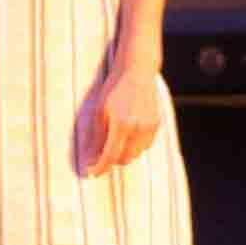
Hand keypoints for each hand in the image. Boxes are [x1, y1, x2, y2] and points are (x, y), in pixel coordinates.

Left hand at [72, 62, 167, 178]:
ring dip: (125, 154)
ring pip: (136, 153)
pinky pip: (145, 145)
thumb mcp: (99, 111)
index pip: (110, 155)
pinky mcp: (156, 124)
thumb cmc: (114, 89)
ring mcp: (149, 127)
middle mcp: (138, 128)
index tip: (92, 173)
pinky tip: (128, 134)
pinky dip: (136, 146)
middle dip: (113, 161)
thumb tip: (89, 157)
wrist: (137, 72)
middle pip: (125, 158)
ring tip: (115, 142)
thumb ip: (95, 136)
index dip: (100, 167)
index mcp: (121, 124)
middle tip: (102, 155)